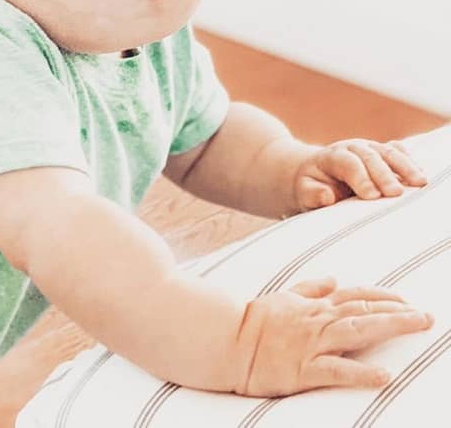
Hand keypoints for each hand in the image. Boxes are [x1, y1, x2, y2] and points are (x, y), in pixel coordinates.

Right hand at [232, 276, 433, 396]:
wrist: (227, 338)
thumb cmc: (254, 319)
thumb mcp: (284, 296)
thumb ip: (310, 288)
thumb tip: (334, 279)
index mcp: (313, 305)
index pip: (354, 296)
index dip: (382, 297)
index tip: (406, 300)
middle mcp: (317, 321)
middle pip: (363, 311)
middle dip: (397, 312)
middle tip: (426, 315)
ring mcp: (312, 343)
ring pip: (357, 332)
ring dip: (389, 327)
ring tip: (416, 326)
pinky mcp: (304, 369)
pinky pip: (337, 370)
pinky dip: (361, 373)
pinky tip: (384, 376)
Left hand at [293, 139, 427, 210]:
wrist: (316, 172)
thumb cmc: (312, 186)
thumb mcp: (304, 192)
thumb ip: (313, 194)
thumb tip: (327, 196)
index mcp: (331, 157)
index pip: (347, 164)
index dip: (360, 178)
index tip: (372, 196)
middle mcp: (351, 148)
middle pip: (370, 157)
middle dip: (384, 175)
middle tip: (395, 194)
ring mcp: (369, 148)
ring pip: (389, 152)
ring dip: (405, 167)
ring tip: (419, 183)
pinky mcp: (382, 153)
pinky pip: (399, 152)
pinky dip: (410, 161)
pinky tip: (420, 175)